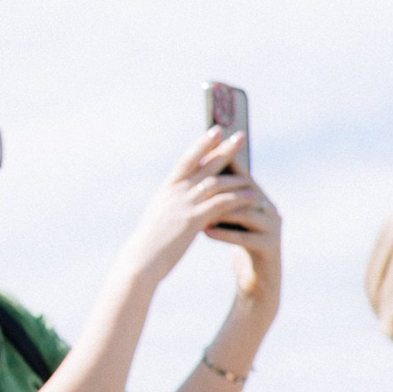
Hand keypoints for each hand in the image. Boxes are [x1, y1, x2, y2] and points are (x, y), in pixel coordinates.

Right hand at [120, 129, 277, 288]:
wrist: (141, 260)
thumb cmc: (149, 243)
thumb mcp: (159, 216)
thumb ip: (171, 203)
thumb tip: (180, 197)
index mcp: (166, 189)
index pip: (186, 160)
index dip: (202, 145)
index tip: (215, 131)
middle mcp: (175, 192)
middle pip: (204, 164)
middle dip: (224, 149)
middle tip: (240, 136)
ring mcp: (184, 204)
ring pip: (215, 183)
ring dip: (236, 178)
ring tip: (251, 177)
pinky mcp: (193, 220)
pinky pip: (221, 204)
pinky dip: (237, 197)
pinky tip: (250, 195)